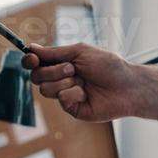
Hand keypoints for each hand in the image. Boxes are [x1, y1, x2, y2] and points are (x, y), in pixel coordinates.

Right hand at [23, 42, 146, 121]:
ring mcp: (66, 95)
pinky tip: (86, 93)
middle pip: (37, 76)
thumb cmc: (109, 66)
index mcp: (62, 63)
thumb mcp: (80, 52)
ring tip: (82, 81)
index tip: (32, 58)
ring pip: (45, 89)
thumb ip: (55, 52)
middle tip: (72, 68)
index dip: (30, 60)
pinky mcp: (72, 109)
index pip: (37, 63)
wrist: (127, 86)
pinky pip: (61, 99)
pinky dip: (74, 93)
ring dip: (64, 82)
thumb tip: (32, 48)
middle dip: (52, 71)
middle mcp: (61, 79)